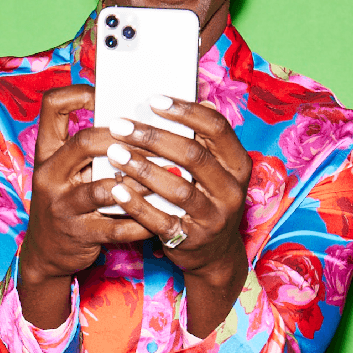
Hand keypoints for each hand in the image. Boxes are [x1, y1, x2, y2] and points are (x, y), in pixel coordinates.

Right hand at [18, 85, 150, 327]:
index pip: (52, 106)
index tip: (106, 93)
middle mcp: (50, 174)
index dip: (79, 93)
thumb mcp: (67, 170)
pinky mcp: (79, 234)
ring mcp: (63, 206)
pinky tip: (161, 214)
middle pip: (83, 143)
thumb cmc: (68, 201)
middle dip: (121, 138)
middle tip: (150, 137)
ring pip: (103, 189)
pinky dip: (141, 221)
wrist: (46, 252)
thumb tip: (138, 120)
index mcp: (48, 152)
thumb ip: (91, 149)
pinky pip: (116, 227)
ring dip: (138, 182)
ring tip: (164, 176)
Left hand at [106, 96, 251, 274]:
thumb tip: (198, 98)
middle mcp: (231, 191)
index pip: (217, 128)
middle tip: (120, 125)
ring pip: (176, 187)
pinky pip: (161, 219)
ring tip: (114, 153)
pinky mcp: (191, 239)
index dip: (185, 111)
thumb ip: (205, 139)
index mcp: (239, 165)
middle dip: (153, 137)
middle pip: (192, 155)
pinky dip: (137, 204)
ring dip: (142, 168)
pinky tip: (117, 188)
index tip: (153, 100)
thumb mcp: (216, 169)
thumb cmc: (208, 198)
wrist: (215, 253)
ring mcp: (213, 218)